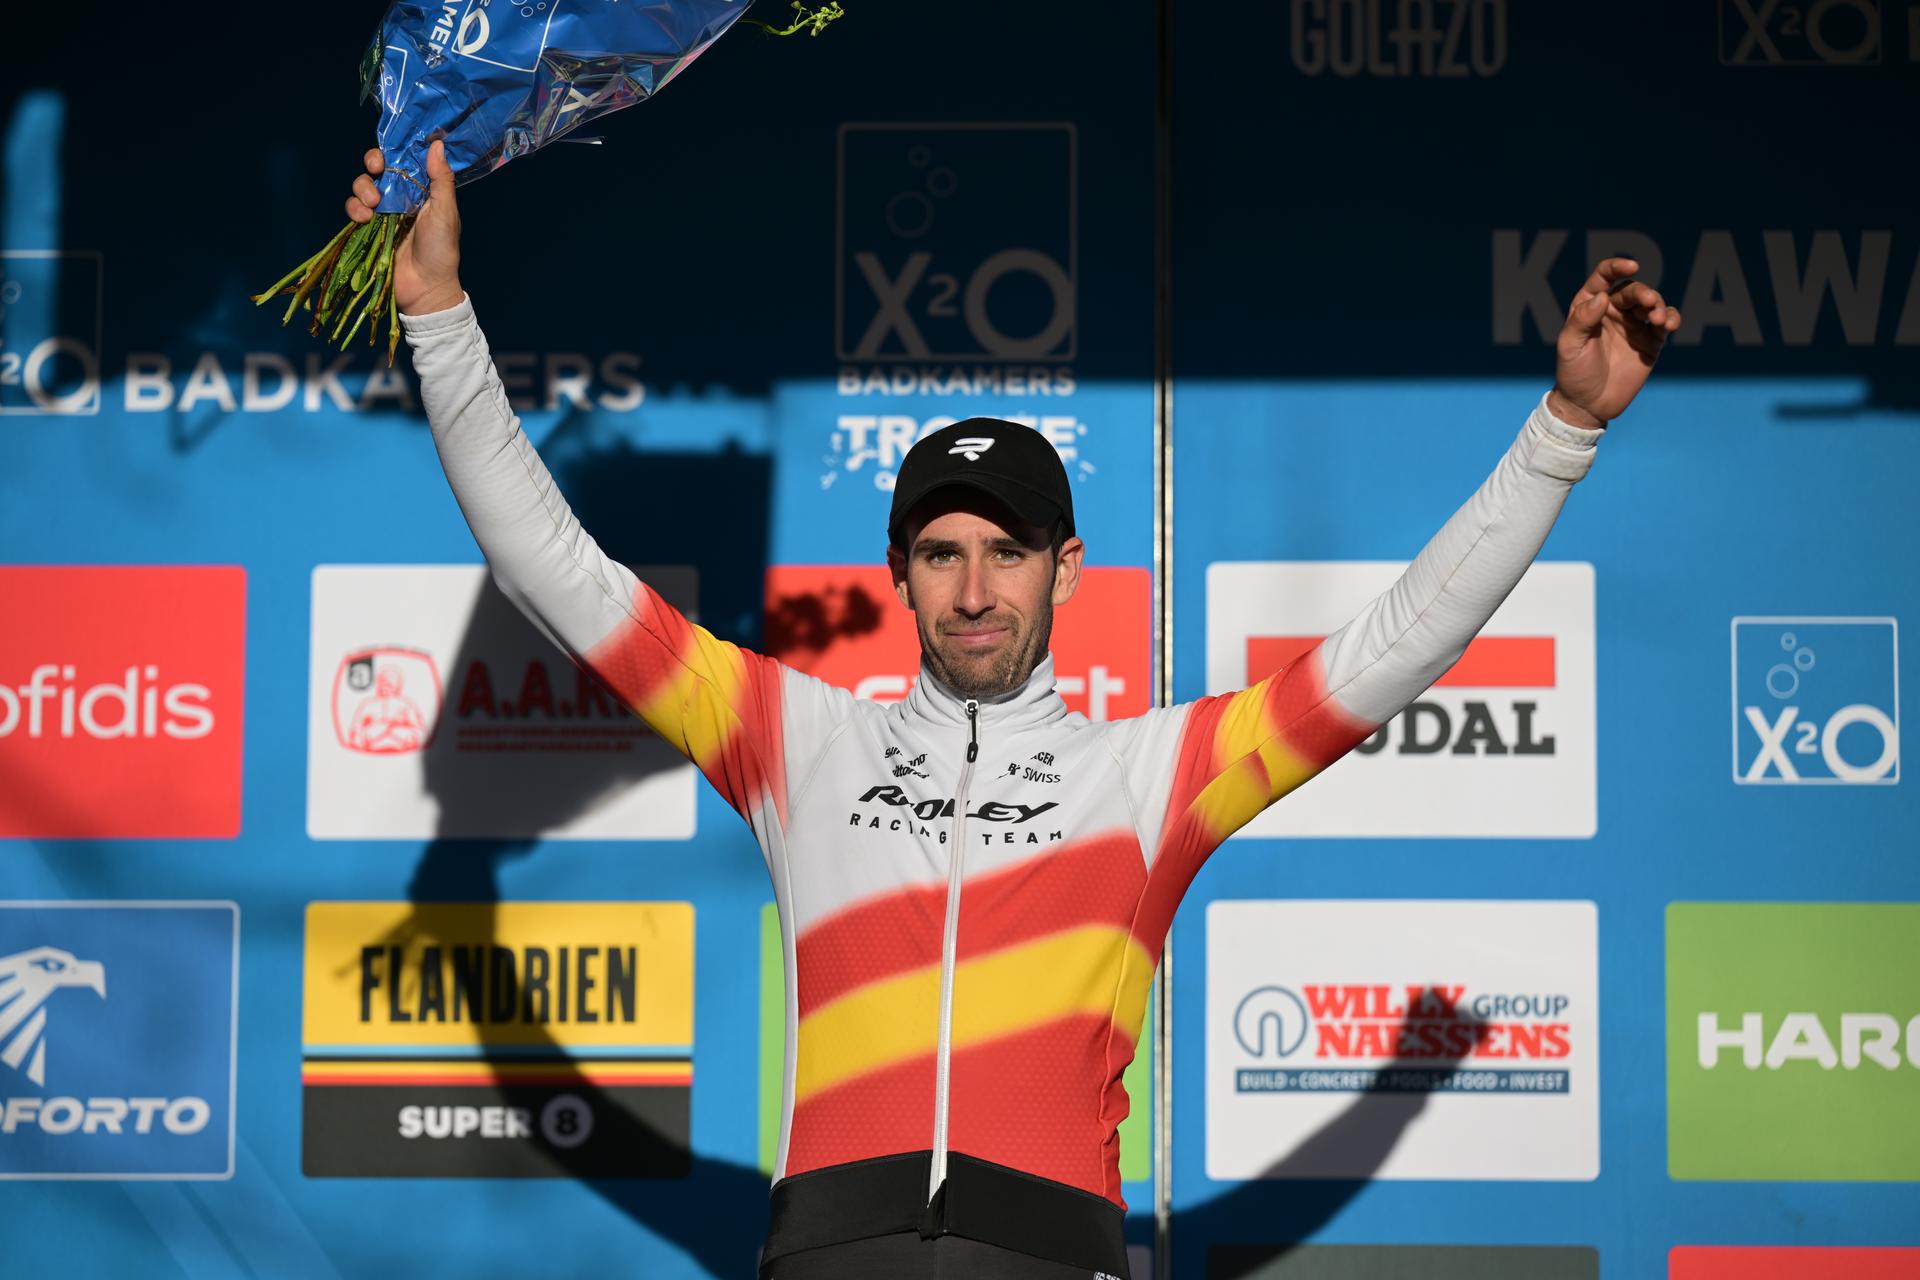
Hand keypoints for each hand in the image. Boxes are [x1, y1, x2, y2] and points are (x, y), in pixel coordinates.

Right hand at [348, 140, 463, 315]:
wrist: (425, 287)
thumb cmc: (441, 250)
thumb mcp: (445, 211)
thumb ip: (440, 178)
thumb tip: (437, 144)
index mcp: (420, 191)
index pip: (402, 161)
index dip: (393, 152)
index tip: (392, 151)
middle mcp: (399, 198)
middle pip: (377, 169)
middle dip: (372, 164)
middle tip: (377, 170)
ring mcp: (381, 213)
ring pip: (362, 186)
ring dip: (363, 189)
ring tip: (374, 205)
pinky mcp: (367, 229)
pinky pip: (353, 209)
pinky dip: (354, 208)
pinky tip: (364, 219)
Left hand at [1547, 257, 1680, 428]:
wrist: (1589, 404)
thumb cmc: (1574, 373)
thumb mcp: (1570, 346)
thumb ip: (1582, 320)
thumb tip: (1602, 296)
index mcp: (1590, 306)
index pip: (1604, 278)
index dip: (1617, 267)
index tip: (1632, 266)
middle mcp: (1613, 311)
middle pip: (1633, 291)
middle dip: (1644, 293)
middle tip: (1649, 303)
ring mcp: (1633, 326)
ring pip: (1652, 304)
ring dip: (1659, 306)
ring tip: (1657, 320)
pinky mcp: (1650, 341)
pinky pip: (1664, 323)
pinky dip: (1670, 318)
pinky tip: (1669, 324)